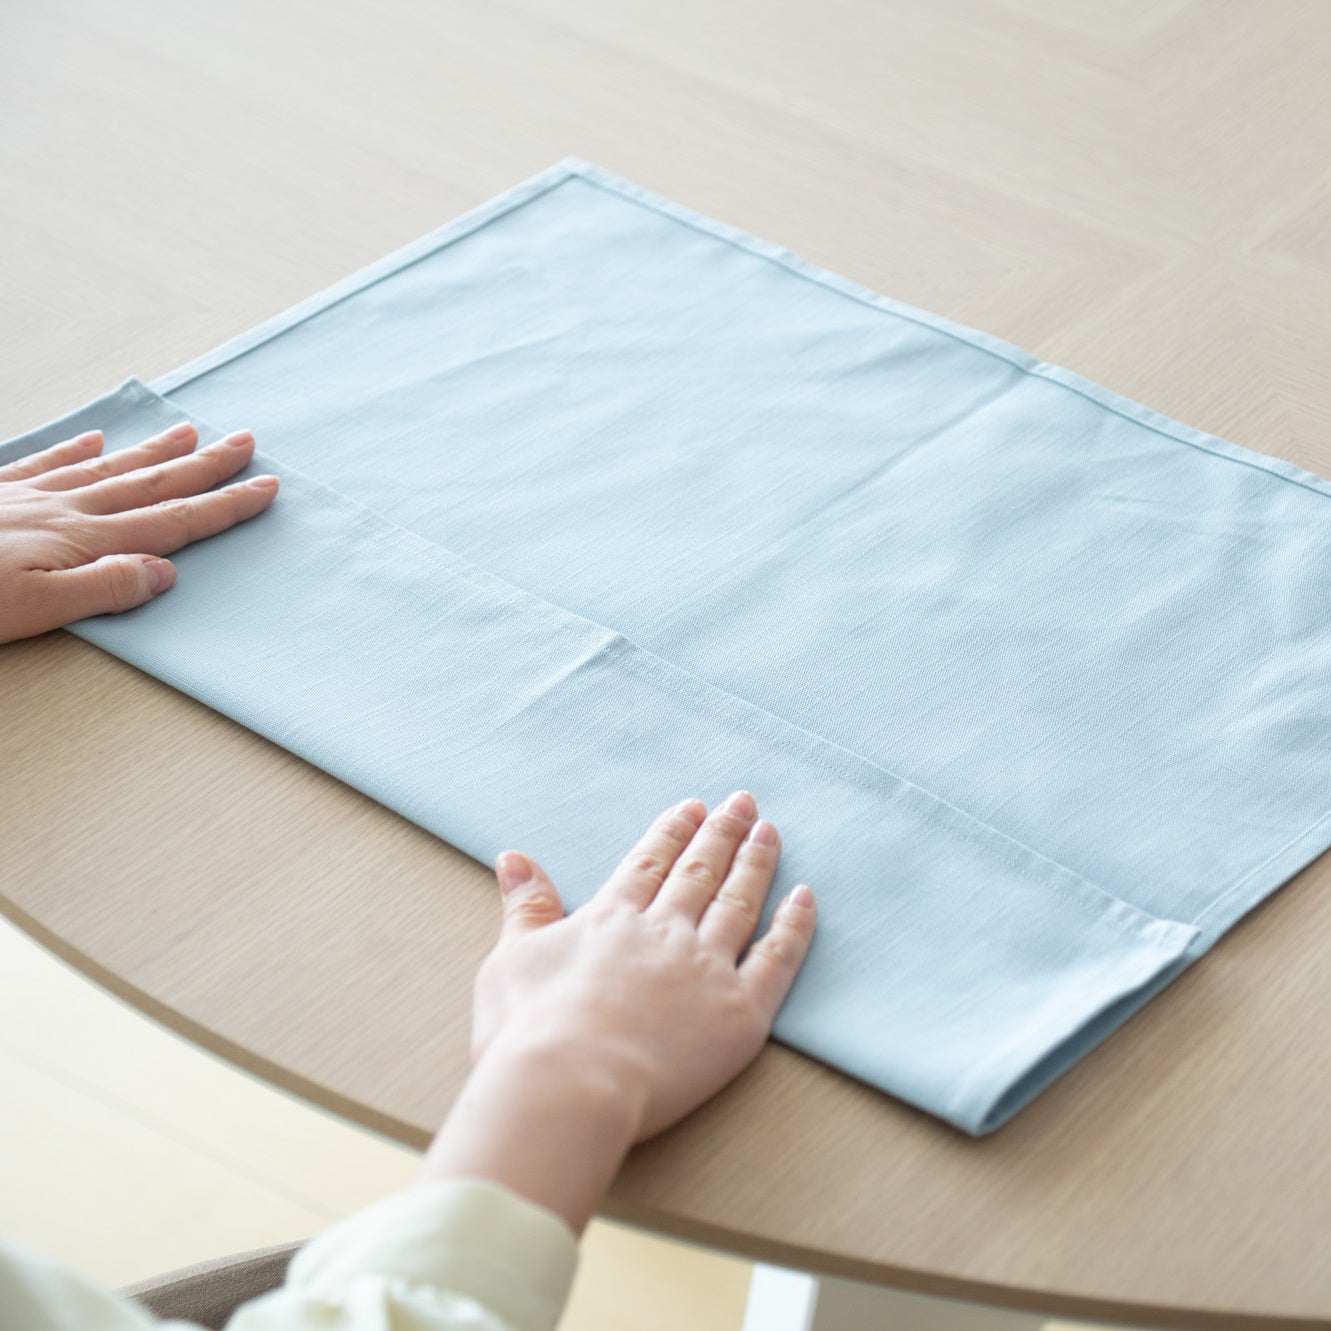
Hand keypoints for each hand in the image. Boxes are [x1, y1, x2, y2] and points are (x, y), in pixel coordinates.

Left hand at [0, 423, 277, 644]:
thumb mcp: (35, 608)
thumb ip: (102, 587)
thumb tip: (165, 573)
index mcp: (83, 541)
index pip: (170, 522)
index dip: (223, 506)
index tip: (264, 487)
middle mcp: (64, 509)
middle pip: (149, 485)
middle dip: (203, 466)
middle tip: (243, 442)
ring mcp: (28, 495)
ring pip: (106, 469)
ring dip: (153, 453)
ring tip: (188, 432)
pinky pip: (45, 463)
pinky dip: (76, 451)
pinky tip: (95, 440)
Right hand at [419, 792, 815, 1230]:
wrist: (568, 1087)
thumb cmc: (528, 1034)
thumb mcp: (511, 960)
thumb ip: (526, 907)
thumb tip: (513, 857)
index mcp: (612, 919)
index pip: (650, 864)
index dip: (674, 833)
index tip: (694, 807)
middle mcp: (665, 932)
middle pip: (700, 871)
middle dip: (722, 833)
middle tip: (743, 802)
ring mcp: (706, 968)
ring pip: (739, 902)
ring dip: (756, 863)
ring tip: (769, 832)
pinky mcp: (740, 1012)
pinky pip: (777, 959)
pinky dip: (794, 925)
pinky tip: (805, 898)